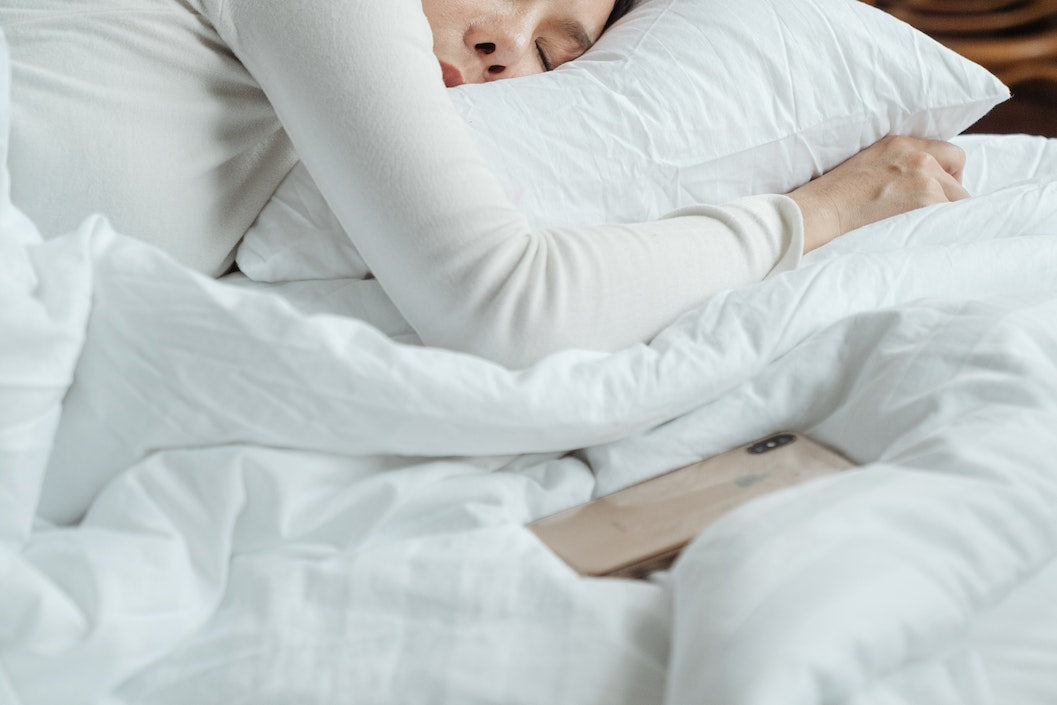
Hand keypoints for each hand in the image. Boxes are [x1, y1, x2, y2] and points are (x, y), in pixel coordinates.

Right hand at [787, 136, 969, 251]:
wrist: (822, 210)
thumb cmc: (836, 196)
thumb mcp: (868, 164)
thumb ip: (898, 165)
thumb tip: (919, 183)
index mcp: (901, 144)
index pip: (948, 154)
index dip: (945, 176)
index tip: (933, 192)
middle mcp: (918, 156)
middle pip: (957, 176)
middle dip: (947, 196)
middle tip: (925, 215)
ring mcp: (925, 179)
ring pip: (958, 200)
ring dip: (943, 214)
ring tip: (920, 227)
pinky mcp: (927, 201)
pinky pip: (952, 217)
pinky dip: (940, 227)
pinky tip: (921, 233)